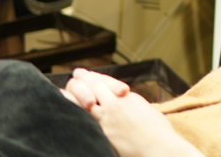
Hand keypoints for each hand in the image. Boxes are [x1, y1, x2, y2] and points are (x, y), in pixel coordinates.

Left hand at [65, 69, 202, 156]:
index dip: (90, 76)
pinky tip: (65, 110)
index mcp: (128, 97)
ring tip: (61, 92)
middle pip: (92, 87)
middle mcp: (116, 103)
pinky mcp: (103, 133)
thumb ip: (131, 104)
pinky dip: (73, 112)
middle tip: (74, 77)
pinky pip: (83, 120)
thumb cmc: (159, 133)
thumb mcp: (146, 110)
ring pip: (84, 101)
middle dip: (80, 81)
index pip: (104, 82)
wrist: (159, 148)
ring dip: (72, 95)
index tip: (82, 73)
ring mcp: (107, 118)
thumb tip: (122, 103)